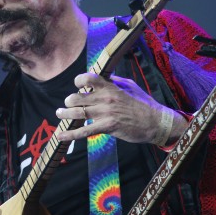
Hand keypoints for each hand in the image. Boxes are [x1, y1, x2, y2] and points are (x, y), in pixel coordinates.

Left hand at [56, 73, 185, 143]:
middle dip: (69, 101)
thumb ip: (114, 82)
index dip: (79, 81)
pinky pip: (84, 131)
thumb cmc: (143, 103)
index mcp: (111, 87)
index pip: (88, 78)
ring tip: (59, 113)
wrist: (156, 122)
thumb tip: (103, 77)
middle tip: (68, 104)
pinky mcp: (107, 127)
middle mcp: (106, 98)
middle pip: (77, 97)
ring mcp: (105, 113)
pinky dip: (70, 134)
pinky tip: (61, 136)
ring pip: (77, 113)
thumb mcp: (130, 86)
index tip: (77, 85)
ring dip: (64, 114)